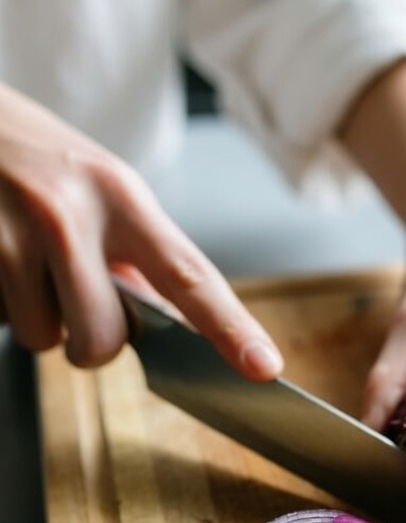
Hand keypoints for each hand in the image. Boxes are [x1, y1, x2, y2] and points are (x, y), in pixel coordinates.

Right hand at [0, 83, 282, 378]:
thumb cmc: (32, 154)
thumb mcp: (98, 184)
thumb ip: (135, 250)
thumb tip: (169, 317)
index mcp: (119, 195)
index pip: (188, 275)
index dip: (230, 327)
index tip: (263, 367)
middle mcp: (69, 215)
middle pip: (104, 339)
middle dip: (91, 340)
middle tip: (73, 294)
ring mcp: (11, 237)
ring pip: (45, 340)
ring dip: (38, 319)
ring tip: (24, 261)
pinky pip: (2, 323)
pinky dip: (4, 305)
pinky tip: (1, 263)